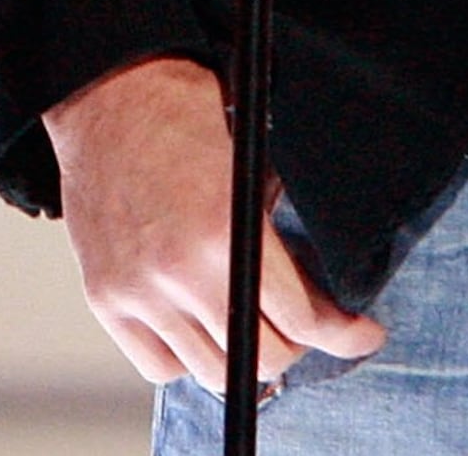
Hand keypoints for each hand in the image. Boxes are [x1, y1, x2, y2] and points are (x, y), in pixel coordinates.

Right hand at [42, 55, 386, 391]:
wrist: (107, 95)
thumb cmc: (185, 114)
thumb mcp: (254, 163)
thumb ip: (278, 231)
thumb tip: (319, 287)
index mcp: (224, 231)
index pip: (302, 319)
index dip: (344, 334)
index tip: (362, 334)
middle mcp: (179, 272)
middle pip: (263, 358)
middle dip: (297, 344)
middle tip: (304, 323)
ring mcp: (138, 291)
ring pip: (212, 372)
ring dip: (243, 354)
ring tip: (252, 324)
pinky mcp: (105, 298)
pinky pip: (159, 365)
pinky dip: (187, 355)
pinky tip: (200, 325)